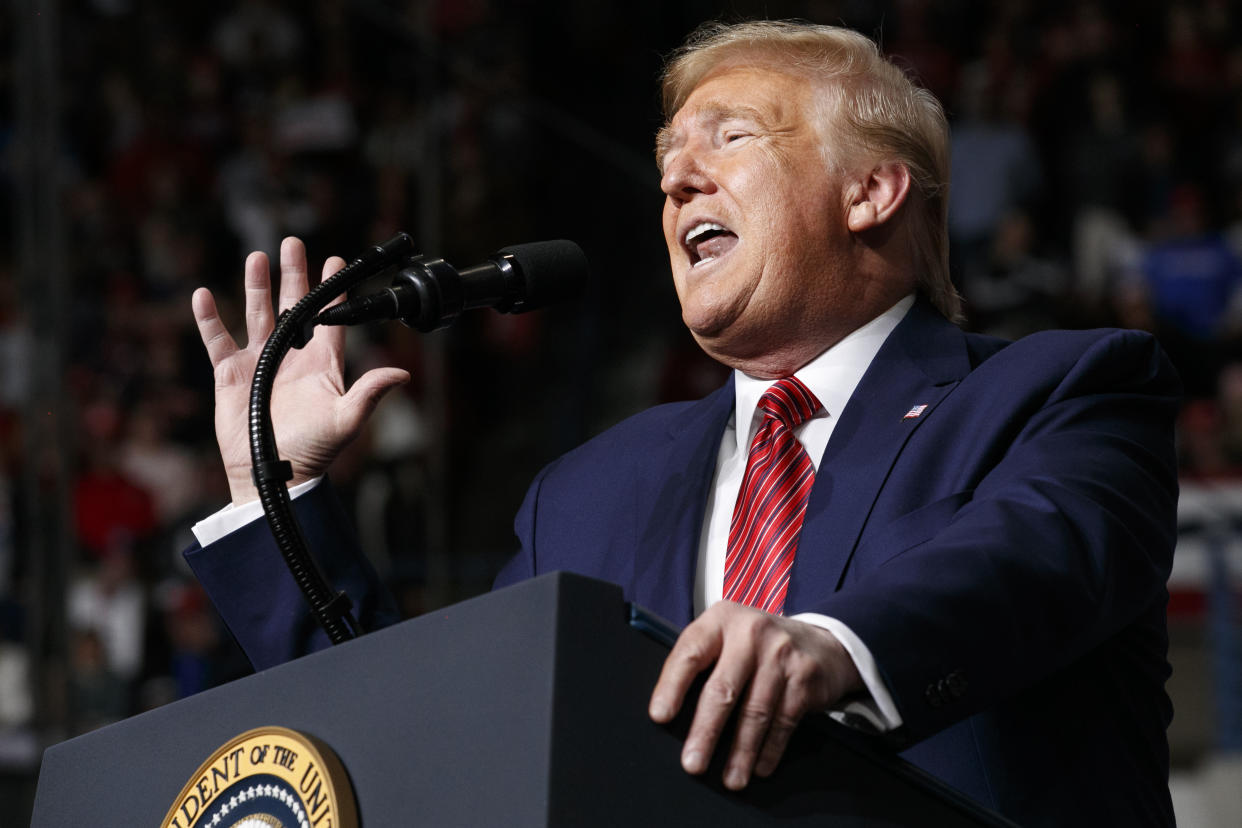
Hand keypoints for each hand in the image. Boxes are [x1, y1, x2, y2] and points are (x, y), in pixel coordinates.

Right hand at [192, 237, 409, 504]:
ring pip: (258, 315)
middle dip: (294, 275)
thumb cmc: (312, 452)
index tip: (336, 261)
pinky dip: (209, 319)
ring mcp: (260, 363)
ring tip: (257, 258)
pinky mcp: (231, 374)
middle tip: (293, 243)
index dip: (333, 292)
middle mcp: (291, 358)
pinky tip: (204, 294)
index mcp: (321, 365)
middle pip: (294, 307)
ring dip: (256, 286)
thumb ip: (370, 393)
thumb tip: (402, 374)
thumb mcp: (346, 420)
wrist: (272, 476)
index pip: (331, 320)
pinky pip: (218, 340)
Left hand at [648, 601, 862, 790]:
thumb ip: (703, 664)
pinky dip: (770, 750)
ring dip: (741, 752)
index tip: (660, 716)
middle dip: (705, 731)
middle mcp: (750, 632)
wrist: (822, 642)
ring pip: (755, 711)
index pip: (690, 653)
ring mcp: (780, 653)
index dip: (672, 686)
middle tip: (693, 763)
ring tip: (730, 778)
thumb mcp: (728, 639)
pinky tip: (759, 767)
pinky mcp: (804, 676)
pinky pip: (783, 721)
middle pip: (723, 688)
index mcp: (721, 620)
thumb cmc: (759, 647)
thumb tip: (671, 715)